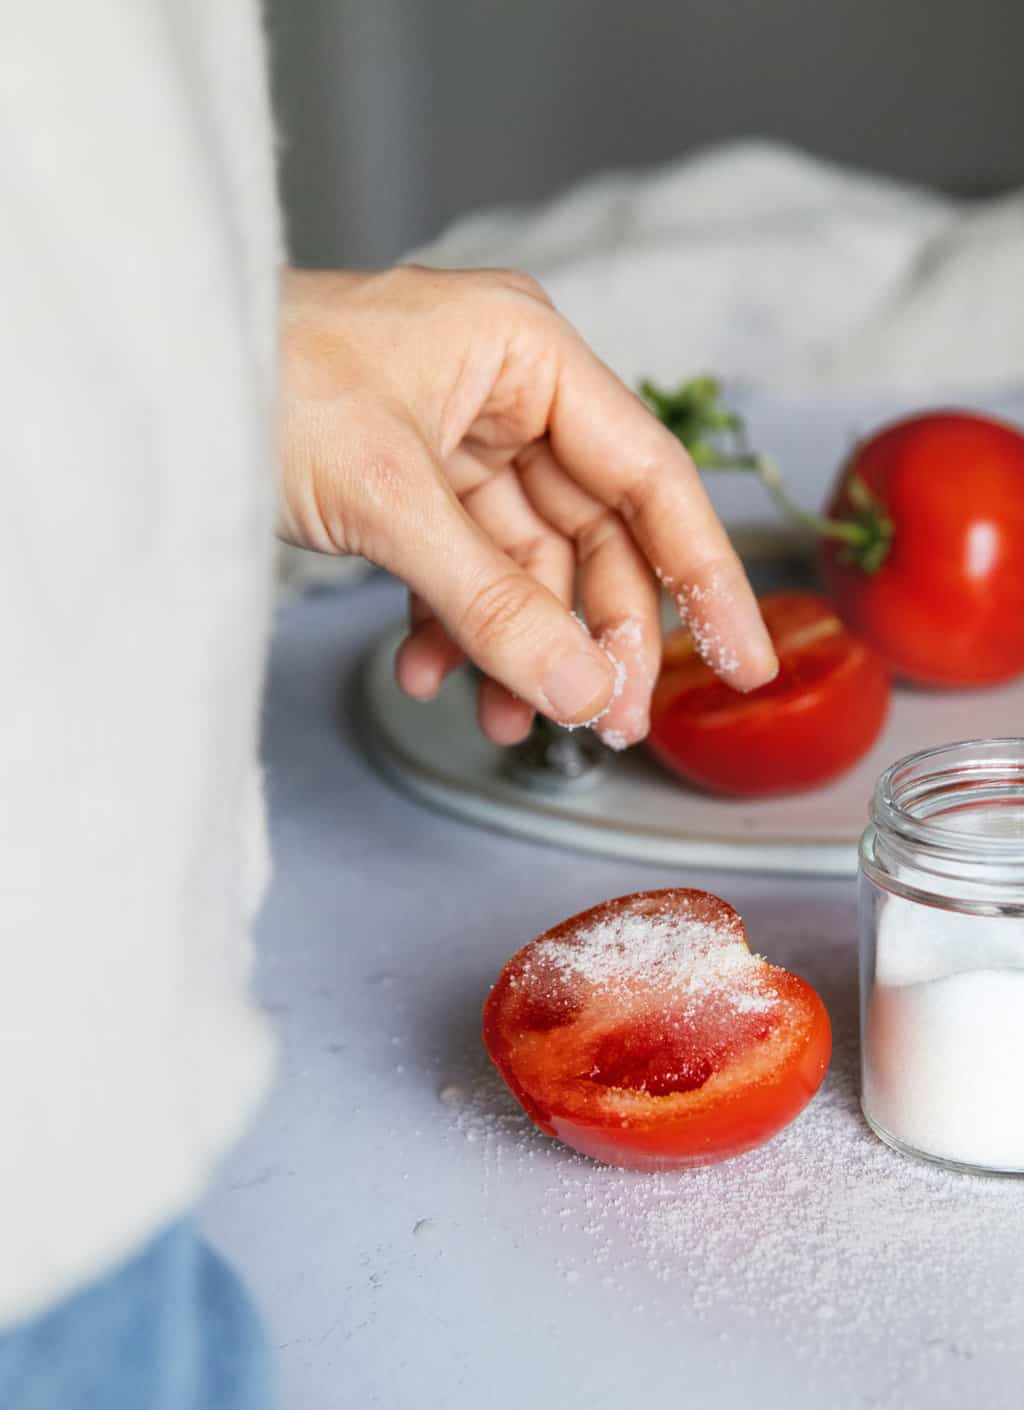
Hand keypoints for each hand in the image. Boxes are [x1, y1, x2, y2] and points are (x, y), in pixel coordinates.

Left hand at [278, 266, 776, 746]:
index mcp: (527, 354)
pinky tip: (429, 676)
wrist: (157, 380)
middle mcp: (508, 393)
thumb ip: (496, 604)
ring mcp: (462, 442)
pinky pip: (467, 571)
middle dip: (596, 635)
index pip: (651, 476)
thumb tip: (585, 691)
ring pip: (530, 567)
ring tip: (504, 724)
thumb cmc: (258, 381)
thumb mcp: (390, 499)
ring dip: (520, 650)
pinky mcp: (417, 485)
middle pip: (595, 535)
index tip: (744, 658)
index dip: (706, 575)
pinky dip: (456, 630)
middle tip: (604, 721)